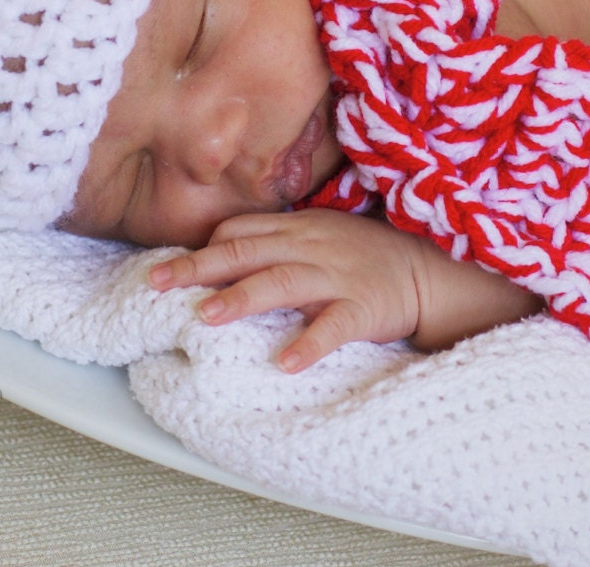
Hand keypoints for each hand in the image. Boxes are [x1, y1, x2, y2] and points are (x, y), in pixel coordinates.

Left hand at [148, 209, 544, 371]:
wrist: (433, 270)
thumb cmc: (369, 255)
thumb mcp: (322, 234)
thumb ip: (278, 240)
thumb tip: (223, 251)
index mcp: (300, 227)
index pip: (241, 229)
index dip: (203, 246)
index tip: (166, 264)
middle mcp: (312, 246)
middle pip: (246, 251)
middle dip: (198, 267)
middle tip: (156, 284)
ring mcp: (338, 275)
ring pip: (281, 282)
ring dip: (240, 298)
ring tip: (203, 317)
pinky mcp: (365, 307)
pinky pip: (333, 326)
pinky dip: (308, 344)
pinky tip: (283, 363)